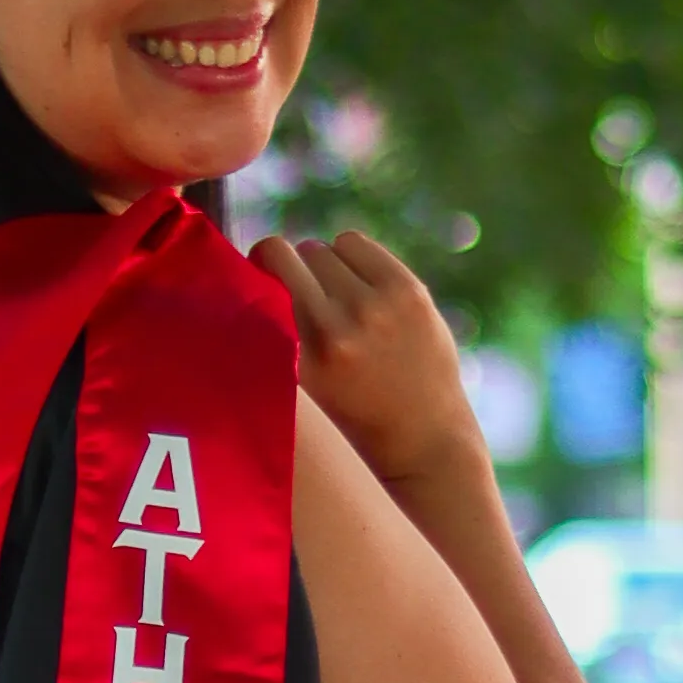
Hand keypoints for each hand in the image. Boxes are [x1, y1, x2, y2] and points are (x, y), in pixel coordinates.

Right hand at [252, 224, 490, 509]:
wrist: (424, 439)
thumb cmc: (354, 415)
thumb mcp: (303, 382)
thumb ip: (281, 330)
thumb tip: (262, 263)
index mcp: (299, 357)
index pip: (261, 277)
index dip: (258, 268)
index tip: (260, 277)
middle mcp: (334, 328)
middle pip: (292, 256)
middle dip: (293, 269)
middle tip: (307, 294)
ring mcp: (374, 306)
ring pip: (324, 248)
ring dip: (325, 265)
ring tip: (339, 297)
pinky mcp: (407, 289)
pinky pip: (355, 243)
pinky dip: (353, 258)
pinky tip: (362, 285)